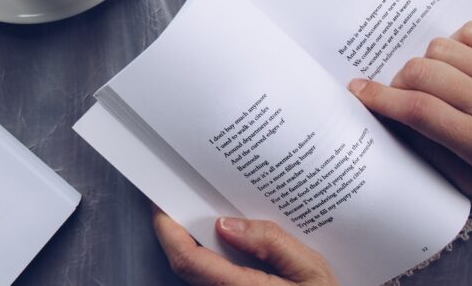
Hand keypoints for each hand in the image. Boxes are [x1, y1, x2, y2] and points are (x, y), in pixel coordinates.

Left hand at [152, 208, 337, 284]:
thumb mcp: (311, 269)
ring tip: (198, 210)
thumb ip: (272, 243)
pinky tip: (221, 236)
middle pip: (184, 262)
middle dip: (175, 229)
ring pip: (195, 270)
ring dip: (191, 241)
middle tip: (176, 196)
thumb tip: (226, 223)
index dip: (166, 228)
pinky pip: (209, 275)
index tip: (160, 201)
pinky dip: (207, 253)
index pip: (187, 258)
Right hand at [349, 21, 471, 200]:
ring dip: (428, 63)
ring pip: (442, 49)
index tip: (358, 91)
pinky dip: (457, 43)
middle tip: (401, 95)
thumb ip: (436, 156)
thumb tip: (397, 125)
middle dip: (398, 82)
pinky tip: (460, 62)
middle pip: (422, 73)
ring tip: (436, 81)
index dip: (379, 97)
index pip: (416, 110)